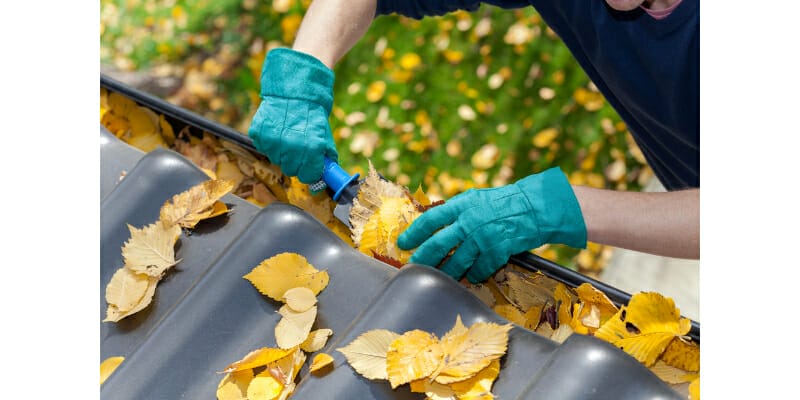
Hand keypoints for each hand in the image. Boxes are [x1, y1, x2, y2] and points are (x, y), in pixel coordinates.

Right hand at [248, 48, 337, 183]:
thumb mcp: (324, 134)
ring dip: (282, 152)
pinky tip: (276, 129)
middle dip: (296, 163)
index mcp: (311, 148)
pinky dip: (269, 142)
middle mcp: (291, 147)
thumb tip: (325, 176)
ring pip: (276, 160)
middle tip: (298, 149)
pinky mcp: (259, 134)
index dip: (310, 172)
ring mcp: (273, 141)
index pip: (308, 176)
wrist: (294, 88)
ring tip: (287, 135)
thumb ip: (324, 156)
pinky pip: (264, 147)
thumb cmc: (312, 113)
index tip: (310, 167)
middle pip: (291, 170)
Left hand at [397, 167, 586, 282]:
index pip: (430, 220)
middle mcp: (469, 221)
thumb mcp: (475, 199)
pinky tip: (471, 276)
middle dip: (423, 259)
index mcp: (462, 205)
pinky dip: (473, 275)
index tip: (403, 243)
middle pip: (438, 245)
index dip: (414, 233)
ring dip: (446, 273)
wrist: (534, 207)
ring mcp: (483, 238)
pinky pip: (478, 271)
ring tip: (438, 277)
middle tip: (414, 267)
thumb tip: (433, 225)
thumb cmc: (502, 203)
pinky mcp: (497, 252)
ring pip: (456, 263)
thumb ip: (455, 211)